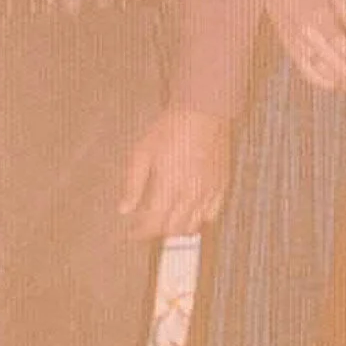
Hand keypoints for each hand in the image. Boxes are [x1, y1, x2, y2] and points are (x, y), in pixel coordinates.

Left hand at [118, 107, 231, 240]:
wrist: (203, 112)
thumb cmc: (169, 129)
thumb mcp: (142, 153)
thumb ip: (133, 185)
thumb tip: (124, 210)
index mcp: (168, 187)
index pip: (153, 223)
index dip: (140, 233)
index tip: (133, 234)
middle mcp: (190, 194)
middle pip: (172, 229)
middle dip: (157, 232)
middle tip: (146, 227)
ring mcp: (208, 192)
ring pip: (192, 226)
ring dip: (176, 229)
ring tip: (166, 222)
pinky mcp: (221, 186)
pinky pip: (210, 215)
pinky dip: (198, 220)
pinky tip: (189, 213)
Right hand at [265, 0, 345, 91]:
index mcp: (320, 19)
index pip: (344, 45)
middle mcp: (307, 36)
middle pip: (335, 64)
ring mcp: (297, 46)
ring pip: (323, 73)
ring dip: (342, 79)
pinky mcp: (291, 53)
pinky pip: (309, 75)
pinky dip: (325, 82)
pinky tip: (338, 83)